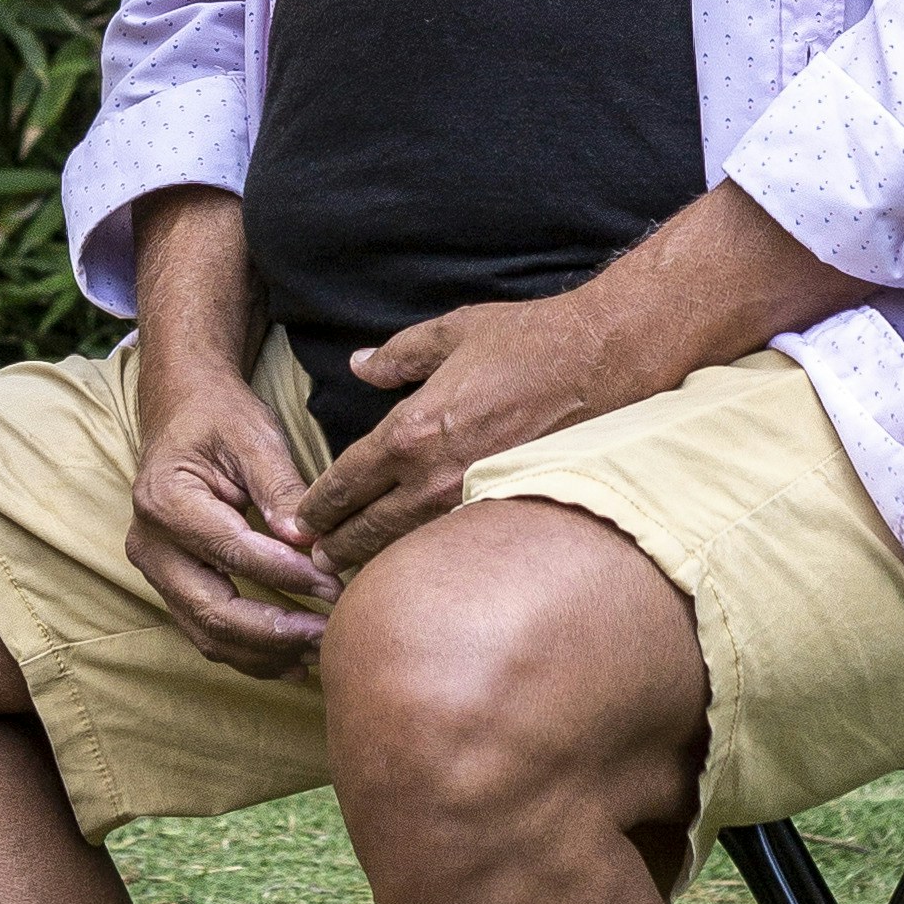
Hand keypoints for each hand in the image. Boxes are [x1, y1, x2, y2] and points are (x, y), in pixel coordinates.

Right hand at [124, 358, 337, 675]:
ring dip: (265, 653)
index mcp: (166, 500)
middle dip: (276, 632)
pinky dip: (250, 652)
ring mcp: (154, 570)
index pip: (233, 553)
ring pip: (207, 633)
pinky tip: (293, 660)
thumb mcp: (254, 436)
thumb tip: (308, 543)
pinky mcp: (169, 585)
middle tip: (329, 634)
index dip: (287, 575)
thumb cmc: (220, 417)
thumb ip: (280, 488)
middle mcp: (149, 544)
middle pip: (213, 610)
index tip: (335, 586)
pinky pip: (206, 632)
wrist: (181, 412)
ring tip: (320, 651)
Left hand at [299, 293, 626, 573]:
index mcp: (412, 430)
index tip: (300, 521)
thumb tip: (359, 365)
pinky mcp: (506, 512)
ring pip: (409, 546)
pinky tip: (421, 564)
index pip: (347, 481)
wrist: (603, 361)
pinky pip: (454, 545)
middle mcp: (435, 475)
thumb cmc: (530, 341)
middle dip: (337, 545)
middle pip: (370, 528)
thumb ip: (397, 354)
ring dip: (377, 560)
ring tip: (353, 571)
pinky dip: (429, 556)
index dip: (318, 505)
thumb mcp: (452, 332)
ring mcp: (472, 501)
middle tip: (314, 561)